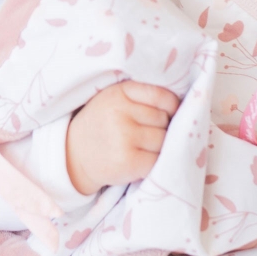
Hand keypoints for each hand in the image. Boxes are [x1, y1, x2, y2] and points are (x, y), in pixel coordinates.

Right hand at [65, 82, 179, 194]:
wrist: (74, 155)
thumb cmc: (102, 124)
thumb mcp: (114, 99)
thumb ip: (141, 95)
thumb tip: (182, 104)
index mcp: (120, 93)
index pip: (161, 96)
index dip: (171, 106)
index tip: (169, 113)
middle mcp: (121, 113)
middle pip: (164, 120)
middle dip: (162, 128)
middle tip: (146, 133)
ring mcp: (124, 138)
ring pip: (163, 140)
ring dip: (160, 146)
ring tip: (143, 147)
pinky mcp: (128, 162)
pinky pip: (158, 160)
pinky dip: (155, 162)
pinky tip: (142, 160)